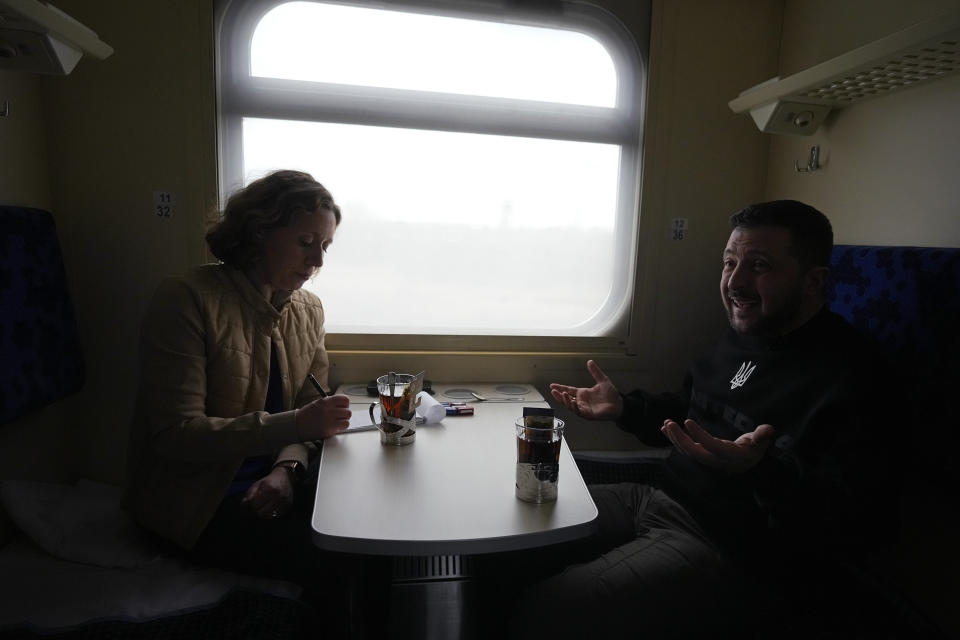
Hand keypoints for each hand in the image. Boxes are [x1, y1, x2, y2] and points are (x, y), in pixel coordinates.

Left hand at [242, 466, 293, 518]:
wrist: (285, 478)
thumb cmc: (269, 481)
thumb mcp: (257, 484)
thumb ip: (250, 494)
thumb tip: (244, 505)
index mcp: (270, 488)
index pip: (255, 504)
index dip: (250, 505)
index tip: (250, 503)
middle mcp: (279, 496)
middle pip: (261, 512)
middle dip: (255, 511)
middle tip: (255, 507)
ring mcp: (284, 502)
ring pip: (267, 516)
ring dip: (262, 513)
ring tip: (261, 507)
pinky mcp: (287, 507)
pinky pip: (275, 516)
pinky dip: (270, 513)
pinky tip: (269, 508)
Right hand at [295, 394, 351, 440]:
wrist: (296, 425)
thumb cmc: (307, 415)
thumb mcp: (318, 403)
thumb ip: (330, 403)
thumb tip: (343, 406)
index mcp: (326, 401)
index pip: (345, 400)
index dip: (345, 404)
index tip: (343, 407)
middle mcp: (328, 410)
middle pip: (348, 411)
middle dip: (345, 415)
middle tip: (340, 417)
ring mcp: (329, 420)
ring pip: (347, 421)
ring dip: (343, 422)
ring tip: (336, 423)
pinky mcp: (328, 430)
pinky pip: (342, 428)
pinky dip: (340, 428)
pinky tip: (334, 427)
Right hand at [549, 359, 622, 420]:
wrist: (619, 404)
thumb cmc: (611, 395)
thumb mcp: (602, 380)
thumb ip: (595, 372)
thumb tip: (590, 361)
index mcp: (583, 393)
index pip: (569, 390)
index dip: (560, 387)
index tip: (552, 385)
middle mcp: (581, 401)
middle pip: (566, 399)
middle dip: (559, 396)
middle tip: (553, 391)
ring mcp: (584, 409)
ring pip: (570, 406)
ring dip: (565, 401)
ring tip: (562, 394)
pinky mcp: (588, 415)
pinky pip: (579, 412)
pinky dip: (575, 407)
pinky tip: (573, 402)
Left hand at [660, 418, 774, 473]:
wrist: (747, 463)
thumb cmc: (754, 449)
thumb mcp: (760, 443)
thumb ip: (762, 436)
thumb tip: (768, 428)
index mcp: (730, 456)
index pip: (711, 446)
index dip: (699, 435)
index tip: (688, 421)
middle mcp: (716, 460)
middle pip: (694, 452)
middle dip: (680, 438)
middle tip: (669, 423)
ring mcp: (707, 459)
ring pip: (687, 451)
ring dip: (675, 438)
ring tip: (666, 424)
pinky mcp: (701, 455)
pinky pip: (686, 449)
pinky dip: (675, 439)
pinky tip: (665, 429)